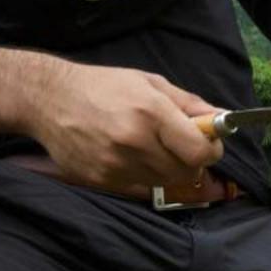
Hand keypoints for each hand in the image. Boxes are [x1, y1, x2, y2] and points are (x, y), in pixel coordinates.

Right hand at [0, 50, 223, 192]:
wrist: (50, 99)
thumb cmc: (104, 86)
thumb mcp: (151, 83)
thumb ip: (189, 104)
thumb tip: (221, 119)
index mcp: (151, 112)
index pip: (198, 151)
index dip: (211, 150)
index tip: (210, 144)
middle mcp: (134, 142)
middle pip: (185, 172)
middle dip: (192, 161)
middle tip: (184, 146)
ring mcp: (115, 165)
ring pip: (163, 182)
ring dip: (168, 169)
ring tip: (154, 147)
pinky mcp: (100, 180)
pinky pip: (138, 188)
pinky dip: (144, 176)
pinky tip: (131, 155)